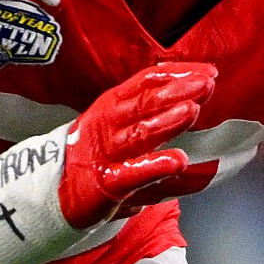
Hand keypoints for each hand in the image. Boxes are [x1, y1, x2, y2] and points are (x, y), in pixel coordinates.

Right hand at [57, 62, 218, 226]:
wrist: (54, 191)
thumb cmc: (96, 155)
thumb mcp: (119, 124)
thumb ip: (151, 111)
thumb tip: (195, 98)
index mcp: (112, 104)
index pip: (148, 81)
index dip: (178, 74)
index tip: (208, 72)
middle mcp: (108, 123)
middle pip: (145, 103)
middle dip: (178, 92)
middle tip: (206, 85)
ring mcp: (106, 153)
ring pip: (139, 133)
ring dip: (167, 122)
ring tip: (192, 112)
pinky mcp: (105, 183)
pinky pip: (132, 173)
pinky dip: (154, 166)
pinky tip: (177, 161)